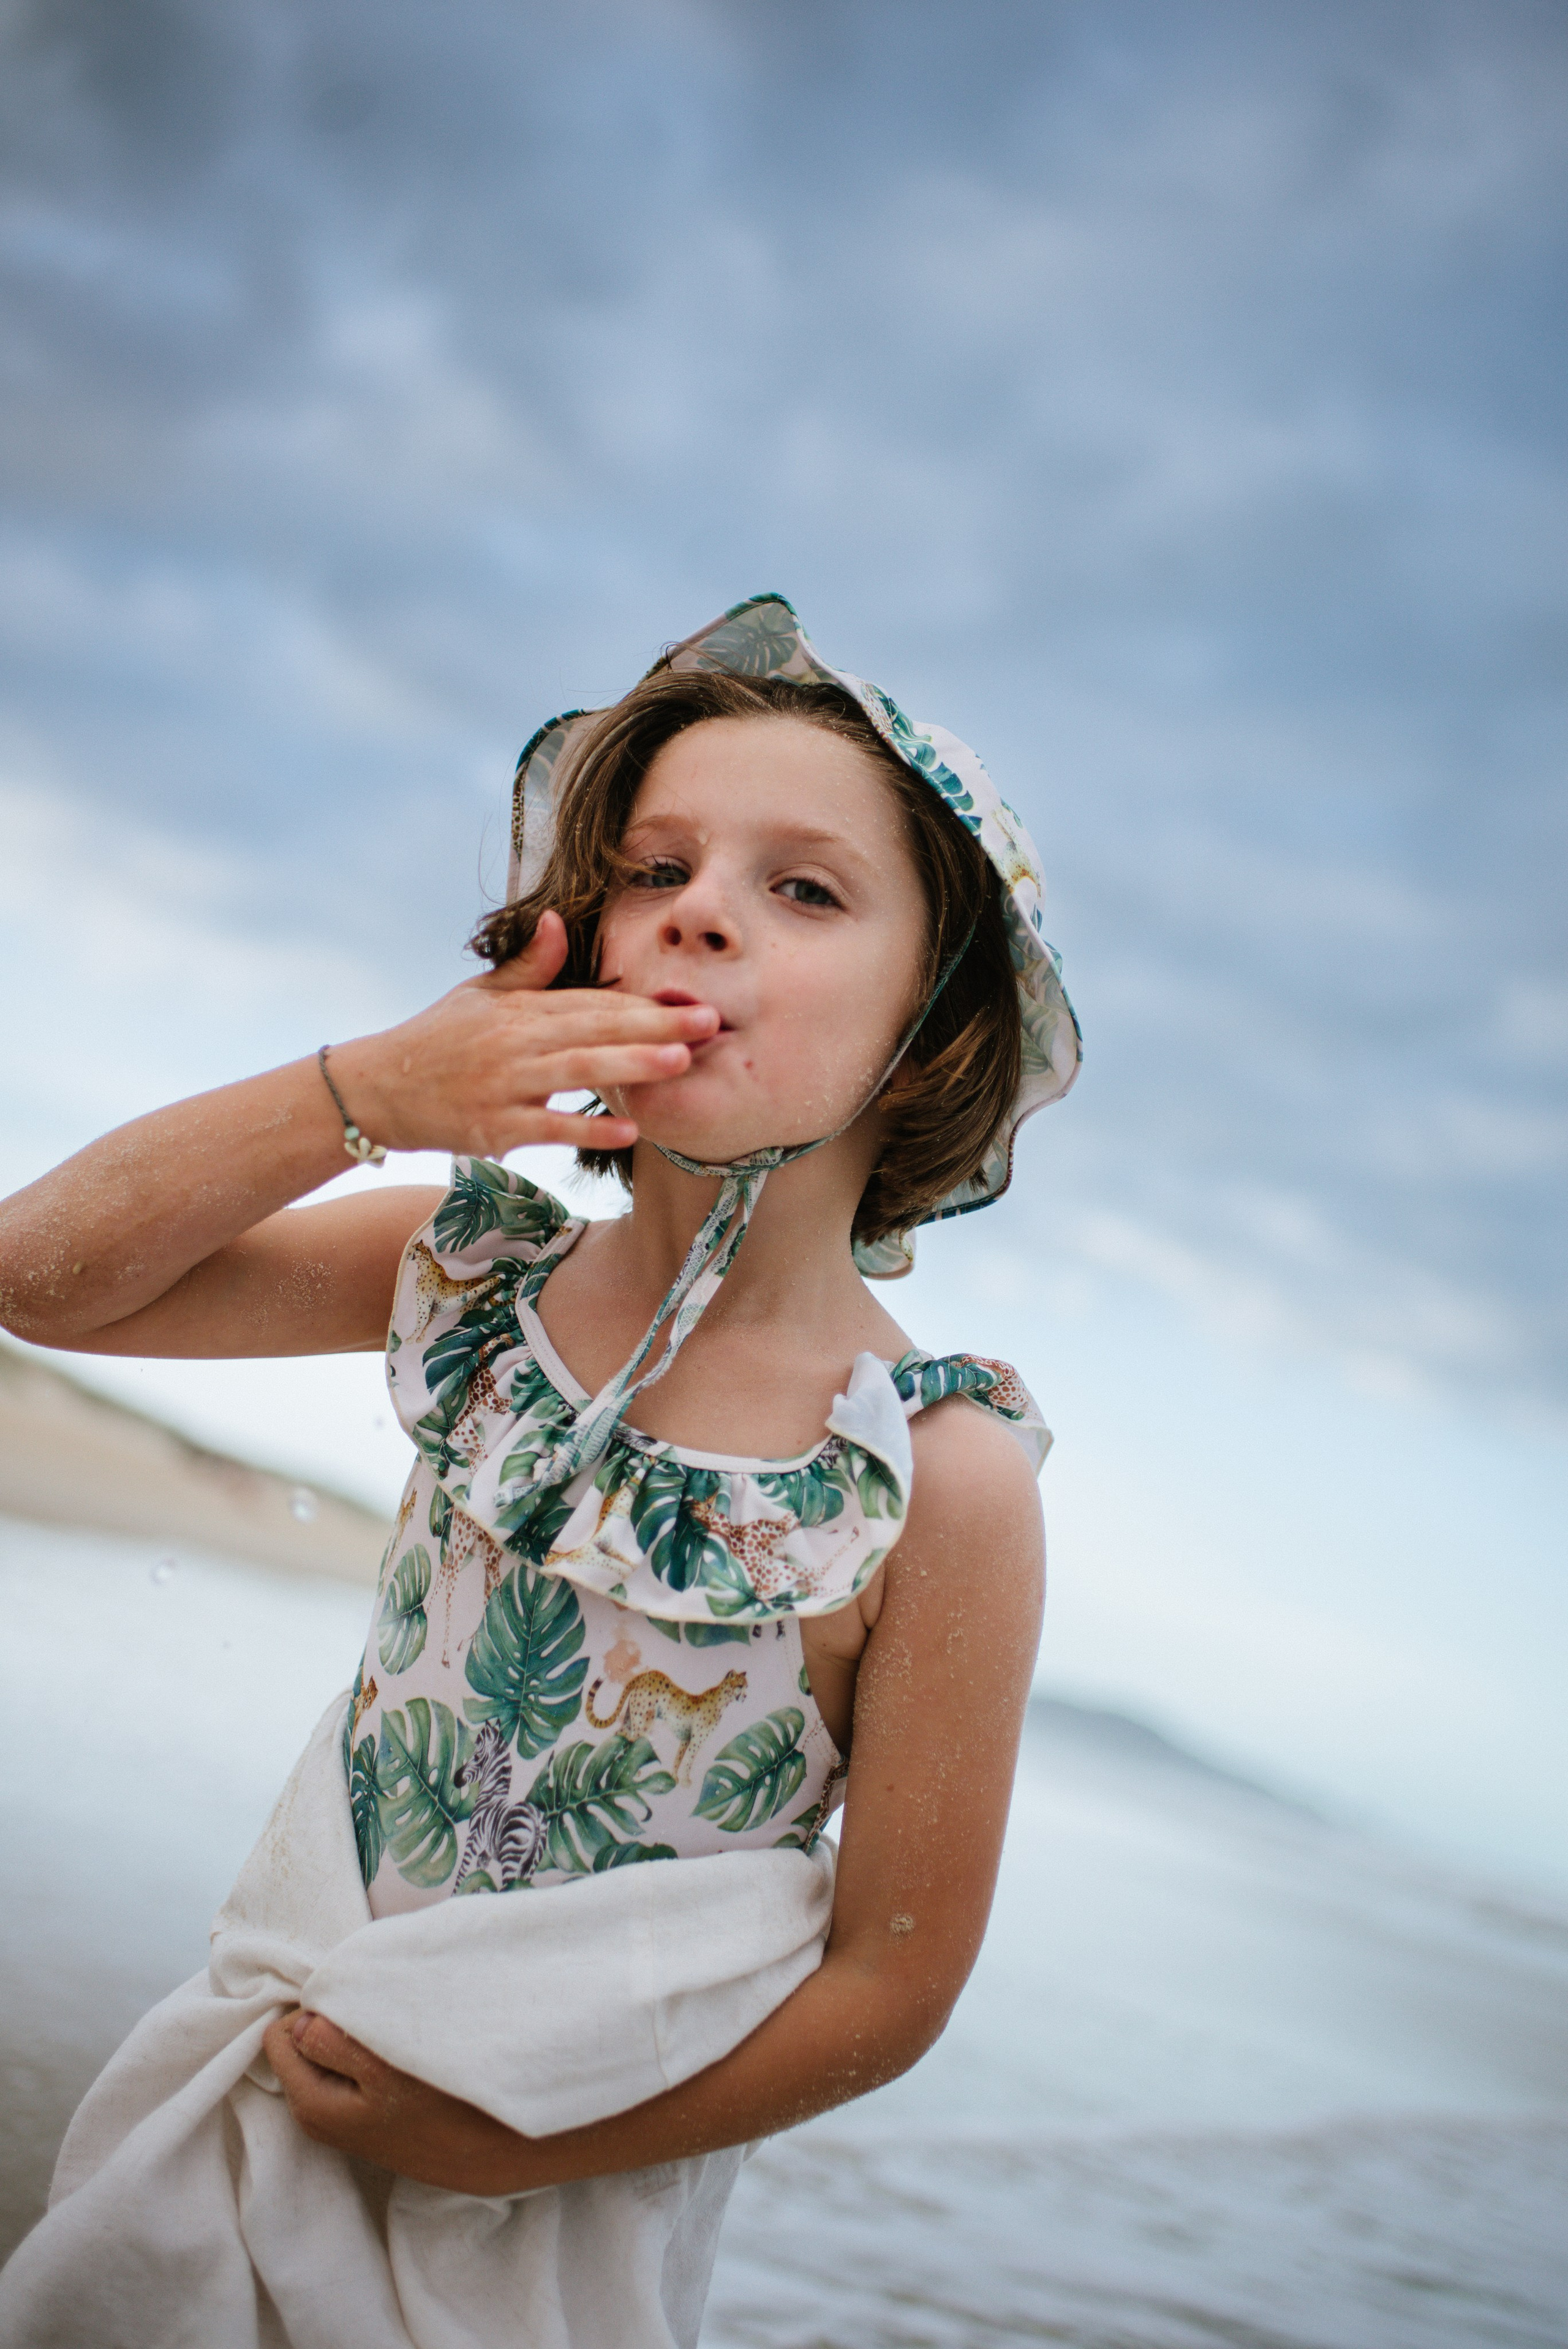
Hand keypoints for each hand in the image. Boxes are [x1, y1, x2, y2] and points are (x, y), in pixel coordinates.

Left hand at [262, 2008, 532, 2194]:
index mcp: (310, 2105)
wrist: (496, 2150)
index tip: (355, 2007)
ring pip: (330, 2057)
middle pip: (303, 2045)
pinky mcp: (370, 2119)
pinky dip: (368, 2054)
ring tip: (394, 2034)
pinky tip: (401, 2054)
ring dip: (353, 2038)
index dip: (315, 2010)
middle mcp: (317, 2117)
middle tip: (378, 2018)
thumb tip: (299, 2019)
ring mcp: (345, 2120)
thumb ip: (329, 2041)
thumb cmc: (442, 2105)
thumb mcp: (381, 2067)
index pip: (281, 2035)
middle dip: (332, 2023)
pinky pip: (351, 2072)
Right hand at [328, 911, 718, 1159]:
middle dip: (657, 1026)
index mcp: (521, 1010)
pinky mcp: (494, 1126)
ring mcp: (505, 1084)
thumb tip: (557, 919)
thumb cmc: (436, 1040)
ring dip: (632, 1065)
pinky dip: (588, 1129)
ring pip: (578, 1071)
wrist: (378, 1088)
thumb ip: (528, 966)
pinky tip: (629, 1129)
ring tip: (682, 1062)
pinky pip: (549, 1126)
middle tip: (711, 1022)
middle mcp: (516, 1042)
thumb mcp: (479, 994)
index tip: (690, 999)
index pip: (592, 1002)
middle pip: (596, 1030)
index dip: (644, 1001)